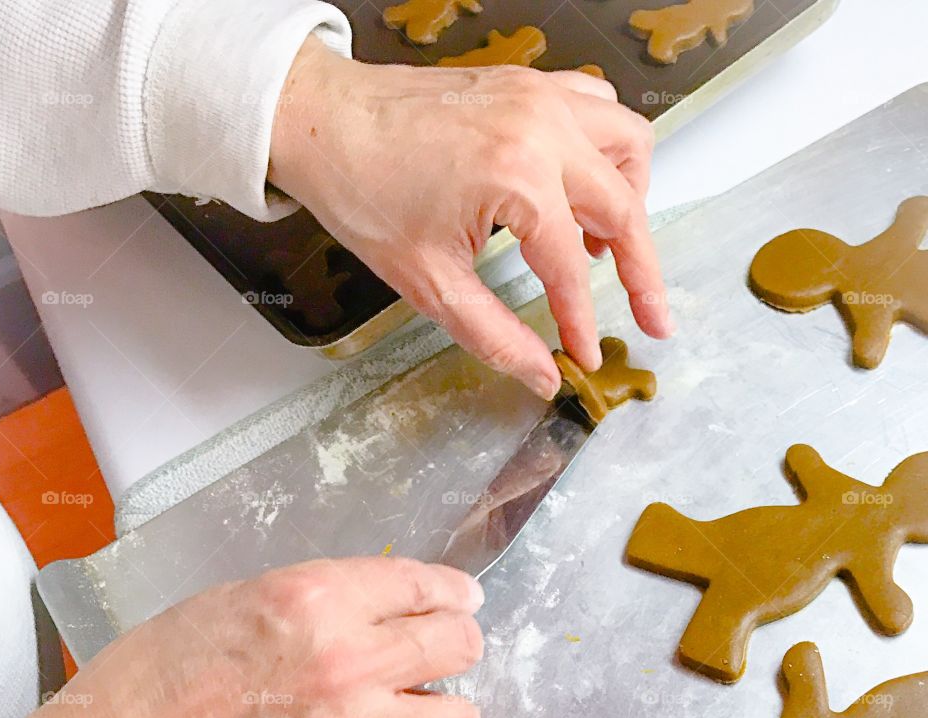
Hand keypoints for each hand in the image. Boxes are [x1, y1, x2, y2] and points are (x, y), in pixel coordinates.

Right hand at [17, 558, 483, 717]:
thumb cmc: (150, 683)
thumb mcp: (230, 604)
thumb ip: (311, 603)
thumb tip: (370, 610)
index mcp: (311, 599)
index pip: (420, 584)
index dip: (448, 591)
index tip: (459, 600)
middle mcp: (347, 661)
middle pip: (457, 644)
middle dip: (454, 645)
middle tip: (440, 657)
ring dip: (445, 716)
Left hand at [269, 37, 670, 400]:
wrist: (322, 121)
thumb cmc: (362, 191)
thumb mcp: (429, 283)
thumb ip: (495, 336)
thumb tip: (543, 375)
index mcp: (516, 177)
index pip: (571, 269)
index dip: (584, 321)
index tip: (588, 354)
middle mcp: (541, 127)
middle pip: (624, 207)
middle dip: (643, 272)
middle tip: (652, 317)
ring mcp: (539, 96)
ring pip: (627, 145)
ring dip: (630, 199)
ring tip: (606, 248)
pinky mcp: (528, 84)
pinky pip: (598, 108)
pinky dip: (606, 150)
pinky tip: (582, 188)